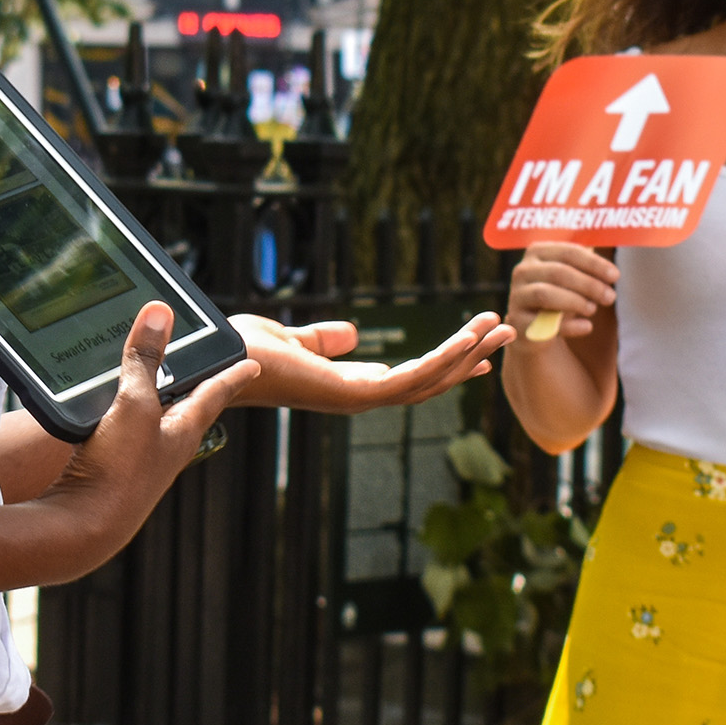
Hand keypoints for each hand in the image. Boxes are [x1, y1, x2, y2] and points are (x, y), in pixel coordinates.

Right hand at [40, 303, 256, 564]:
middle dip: (196, 384)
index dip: (234, 373)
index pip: (218, 391)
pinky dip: (121, 415)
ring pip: (155, 420)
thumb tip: (160, 312)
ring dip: (155, 397)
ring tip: (153, 378)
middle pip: (189, 406)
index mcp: (185, 428)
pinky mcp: (112, 469)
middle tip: (207, 365)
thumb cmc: (120, 472)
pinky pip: (123, 432)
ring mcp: (141, 460)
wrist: (84, 527)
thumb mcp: (134, 405)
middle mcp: (168, 445)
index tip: (254, 363)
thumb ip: (144, 359)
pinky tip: (103, 411)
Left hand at [229, 311, 512, 413]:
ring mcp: (358, 399)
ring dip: (466, 353)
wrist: (220, 358)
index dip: (447, 362)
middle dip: (469, 357)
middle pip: (429, 380)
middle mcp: (358, 396)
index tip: (478, 344)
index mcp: (349, 385)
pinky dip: (442, 359)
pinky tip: (467, 339)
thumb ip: (322, 340)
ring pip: (429, 380)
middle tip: (505, 329)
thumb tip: (350, 334)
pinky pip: (411, 378)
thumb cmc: (245, 352)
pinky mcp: (354, 394)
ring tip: (498, 326)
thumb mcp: (292, 339)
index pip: (410, 377)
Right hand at [508, 241, 617, 340]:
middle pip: (557, 273)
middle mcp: (522, 271)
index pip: (568, 252)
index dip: (593, 263)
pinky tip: (586, 327)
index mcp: (537, 252)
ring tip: (593, 309)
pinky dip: (568, 326)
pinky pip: (542, 323)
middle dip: (588, 285)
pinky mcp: (517, 322)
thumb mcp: (574, 278)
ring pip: (545, 294)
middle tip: (610, 297)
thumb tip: (610, 272)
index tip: (615, 276)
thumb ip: (588, 270)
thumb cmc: (561, 295)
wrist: (535, 327)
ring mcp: (517, 296)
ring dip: (575, 302)